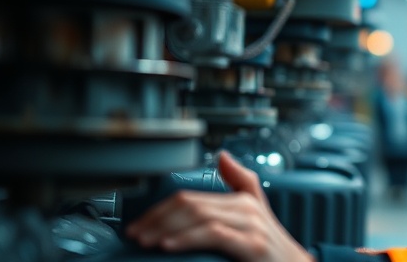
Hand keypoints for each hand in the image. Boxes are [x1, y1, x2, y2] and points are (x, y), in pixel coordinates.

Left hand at [126, 151, 314, 261]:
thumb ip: (241, 182)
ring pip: (199, 216)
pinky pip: (213, 235)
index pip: (190, 196)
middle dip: (156, 219)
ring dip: (165, 228)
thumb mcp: (259, 212)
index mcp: (242, 198)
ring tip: (145, 241)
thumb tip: (223, 156)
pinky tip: (168, 246)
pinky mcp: (252, 245)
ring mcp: (250, 226)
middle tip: (134, 234)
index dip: (159, 209)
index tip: (138, 225)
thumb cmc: (272, 249)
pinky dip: (187, 239)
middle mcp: (246, 207)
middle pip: (190, 204)